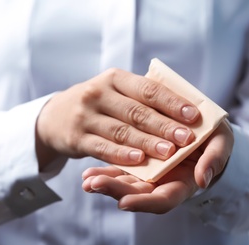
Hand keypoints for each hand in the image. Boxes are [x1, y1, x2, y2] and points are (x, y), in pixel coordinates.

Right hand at [36, 68, 199, 168]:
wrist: (54, 116)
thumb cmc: (97, 103)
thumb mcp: (114, 90)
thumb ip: (141, 97)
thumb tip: (183, 111)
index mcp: (114, 78)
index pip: (148, 89)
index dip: (172, 103)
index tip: (194, 115)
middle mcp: (98, 93)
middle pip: (136, 111)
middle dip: (164, 126)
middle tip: (187, 139)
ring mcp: (85, 116)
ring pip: (121, 131)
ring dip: (147, 143)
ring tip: (169, 152)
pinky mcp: (76, 137)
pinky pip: (102, 147)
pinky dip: (121, 155)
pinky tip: (139, 160)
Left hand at [81, 120, 233, 213]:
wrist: (203, 130)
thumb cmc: (214, 140)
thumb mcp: (222, 144)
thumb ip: (215, 160)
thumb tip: (203, 179)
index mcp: (183, 183)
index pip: (163, 200)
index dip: (145, 202)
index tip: (124, 202)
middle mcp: (163, 183)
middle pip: (138, 194)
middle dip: (115, 191)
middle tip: (93, 185)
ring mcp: (149, 174)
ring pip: (125, 182)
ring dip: (105, 182)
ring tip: (86, 179)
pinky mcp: (140, 160)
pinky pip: (122, 167)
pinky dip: (106, 170)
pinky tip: (88, 171)